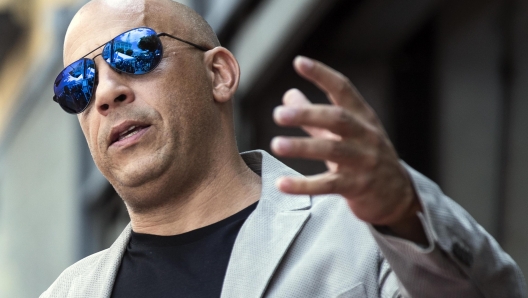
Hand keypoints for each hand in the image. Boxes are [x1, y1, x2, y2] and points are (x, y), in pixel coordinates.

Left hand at [271, 56, 425, 242]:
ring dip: (302, 147)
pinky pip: (327, 185)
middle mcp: (366, 136)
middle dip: (307, 115)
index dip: (322, 75)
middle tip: (278, 115)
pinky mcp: (357, 187)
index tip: (299, 62)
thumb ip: (315, 118)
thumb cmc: (365, 158)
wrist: (397, 195)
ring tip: (276, 144)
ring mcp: (364, 162)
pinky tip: (281, 184)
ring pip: (332, 151)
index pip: (344, 89)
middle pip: (337, 119)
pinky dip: (304, 185)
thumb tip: (288, 95)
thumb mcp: (345, 134)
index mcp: (363, 117)